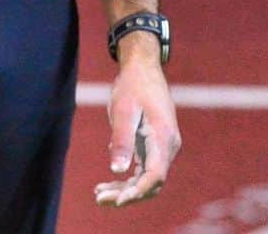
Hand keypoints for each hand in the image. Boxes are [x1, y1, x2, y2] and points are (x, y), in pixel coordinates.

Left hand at [94, 42, 180, 206]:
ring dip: (125, 189)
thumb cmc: (133, 85)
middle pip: (151, 182)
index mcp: (163, 137)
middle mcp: (168, 146)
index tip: (117, 200)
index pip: (155, 175)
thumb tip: (117, 170)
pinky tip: (107, 182)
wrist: (143, 66)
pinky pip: (144, 169)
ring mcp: (164, 147)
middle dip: (126, 194)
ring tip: (99, 194)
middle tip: (99, 198)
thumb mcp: (124, 110)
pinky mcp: (156, 145)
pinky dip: (128, 178)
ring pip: (147, 178)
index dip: (137, 191)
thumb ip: (122, 139)